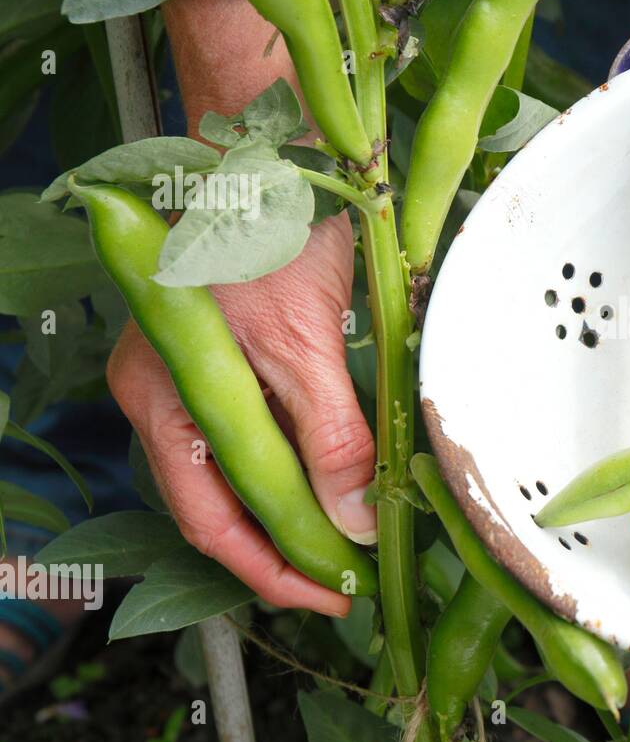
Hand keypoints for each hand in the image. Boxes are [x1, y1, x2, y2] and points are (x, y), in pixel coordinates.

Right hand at [108, 0, 375, 615]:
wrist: (262, 144)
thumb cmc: (269, 227)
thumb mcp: (305, 340)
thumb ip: (328, 435)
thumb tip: (350, 522)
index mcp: (169, 398)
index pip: (212, 520)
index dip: (272, 570)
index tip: (333, 597)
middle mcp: (168, 396)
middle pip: (221, 506)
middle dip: (285, 551)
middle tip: (349, 582)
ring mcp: (192, 375)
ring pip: (241, 473)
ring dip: (294, 512)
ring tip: (349, 543)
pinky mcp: (224, 356)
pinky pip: (256, 433)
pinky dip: (295, 464)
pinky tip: (333, 478)